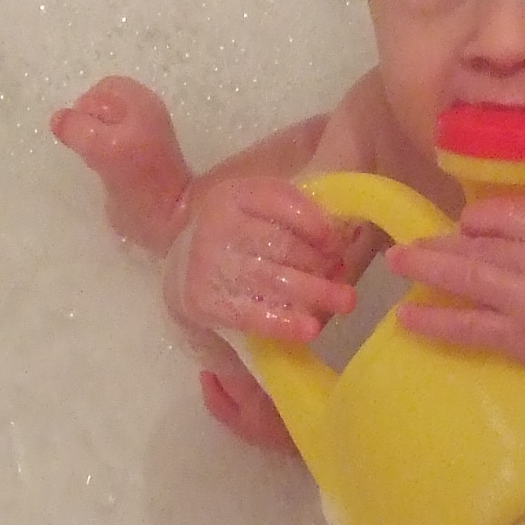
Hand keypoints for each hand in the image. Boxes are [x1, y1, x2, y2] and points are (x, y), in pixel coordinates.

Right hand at [168, 174, 356, 341]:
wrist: (178, 268)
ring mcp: (206, 263)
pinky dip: (284, 322)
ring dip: (315, 291)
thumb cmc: (234, 240)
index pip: (280, 200)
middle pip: (281, 244)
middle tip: (346, 278)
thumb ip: (294, 215)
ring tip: (345, 301)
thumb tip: (342, 237)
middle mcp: (216, 224)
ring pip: (272, 279)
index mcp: (234, 195)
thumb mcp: (256, 211)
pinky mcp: (202, 300)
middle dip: (320, 263)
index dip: (315, 222)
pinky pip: (251, 313)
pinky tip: (310, 329)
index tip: (338, 243)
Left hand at [386, 195, 524, 395]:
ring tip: (395, 263)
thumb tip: (508, 233)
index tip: (463, 224)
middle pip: (480, 243)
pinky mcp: (519, 339)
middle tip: (407, 241)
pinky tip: (406, 318)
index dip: (479, 217)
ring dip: (425, 269)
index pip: (510, 212)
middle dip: (439, 242)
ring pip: (467, 277)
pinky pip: (467, 327)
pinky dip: (434, 321)